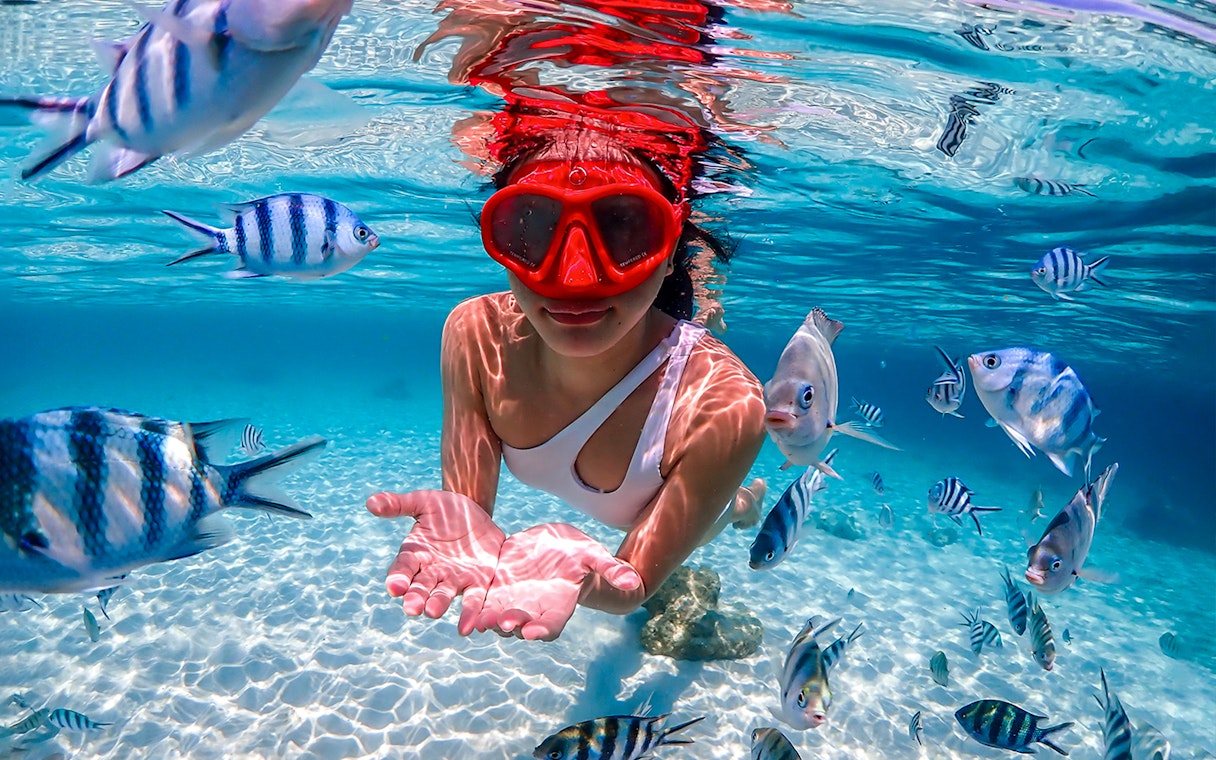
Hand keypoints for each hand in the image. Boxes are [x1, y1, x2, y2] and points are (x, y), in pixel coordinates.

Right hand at [366, 490, 505, 635]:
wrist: (477, 510)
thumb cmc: (446, 508)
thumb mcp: (424, 501)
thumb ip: (398, 504)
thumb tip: (370, 502)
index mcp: (415, 555)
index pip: (402, 569)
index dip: (397, 577)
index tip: (394, 586)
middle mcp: (431, 572)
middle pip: (420, 588)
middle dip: (415, 598)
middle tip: (411, 608)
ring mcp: (453, 580)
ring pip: (443, 596)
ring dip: (437, 605)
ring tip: (432, 612)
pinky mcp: (477, 583)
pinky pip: (473, 600)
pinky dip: (469, 614)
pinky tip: (468, 627)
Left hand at [474, 523, 641, 641]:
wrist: (554, 543)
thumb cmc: (579, 553)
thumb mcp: (595, 556)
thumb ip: (610, 569)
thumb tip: (634, 582)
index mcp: (558, 606)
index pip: (550, 626)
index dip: (541, 630)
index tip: (532, 632)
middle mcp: (534, 609)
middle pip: (521, 625)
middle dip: (511, 626)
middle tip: (503, 623)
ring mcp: (513, 601)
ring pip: (498, 618)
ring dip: (489, 621)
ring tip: (481, 621)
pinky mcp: (496, 590)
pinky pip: (483, 603)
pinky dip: (474, 610)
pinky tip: (465, 613)